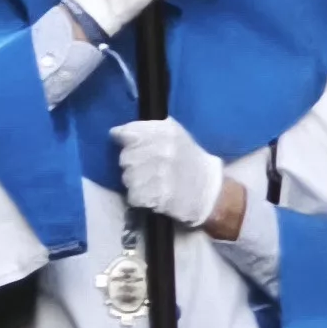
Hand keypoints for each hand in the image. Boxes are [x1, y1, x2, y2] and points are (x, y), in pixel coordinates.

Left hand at [114, 119, 229, 231]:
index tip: (129, 145)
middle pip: (124, 157)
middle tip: (144, 168)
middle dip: (131, 164)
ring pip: (127, 177)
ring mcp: (161, 174)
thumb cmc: (189, 160)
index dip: (124, 140)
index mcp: (166, 132)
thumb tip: (116, 132)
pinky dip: (139, 197)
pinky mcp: (159, 196)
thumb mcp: (174, 135)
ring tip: (150, 182)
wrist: (210, 191)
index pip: (127, 133)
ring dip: (134, 181)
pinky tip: (151, 194)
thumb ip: (146, 130)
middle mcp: (163, 151)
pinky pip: (133, 196)